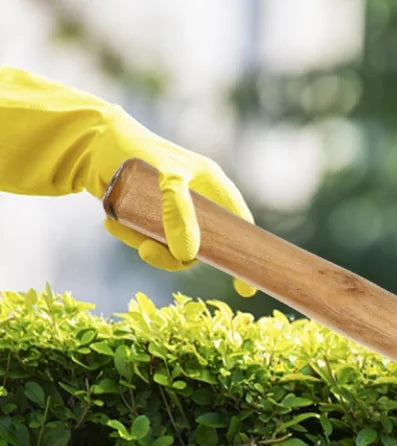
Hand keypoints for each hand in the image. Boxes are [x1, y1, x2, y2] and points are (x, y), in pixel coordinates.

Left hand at [0, 67, 254, 295]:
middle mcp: (198, 200)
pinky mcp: (154, 215)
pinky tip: (111, 221)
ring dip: (145, 243)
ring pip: (173, 247)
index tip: (244, 290)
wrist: (88, 141)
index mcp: (213, 186)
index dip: (242, 256)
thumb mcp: (163, 178)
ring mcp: (176, 209)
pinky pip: (152, 240)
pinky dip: (132, 236)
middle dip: (173, 253)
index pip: (238, 226)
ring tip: (116, 223)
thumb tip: (188, 257)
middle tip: (147, 253)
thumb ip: (178, 212)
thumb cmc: (133, 149)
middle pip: (202, 245)